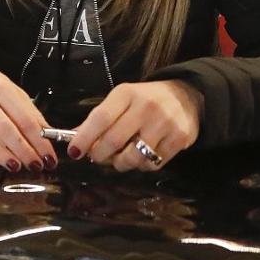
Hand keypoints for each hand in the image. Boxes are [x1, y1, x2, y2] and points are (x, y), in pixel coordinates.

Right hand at [0, 58, 55, 176]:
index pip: (24, 119)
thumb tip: (47, 134)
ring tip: (15, 166)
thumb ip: (29, 111)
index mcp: (1, 89)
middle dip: (24, 151)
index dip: (39, 141)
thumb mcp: (11, 89)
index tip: (49, 156)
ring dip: (1, 155)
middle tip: (36, 164)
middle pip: (5, 129)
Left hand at [68, 80, 201, 171]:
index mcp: (126, 93)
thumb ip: (100, 118)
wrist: (186, 96)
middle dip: (99, 154)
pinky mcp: (179, 139)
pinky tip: (140, 157)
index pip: (100, 118)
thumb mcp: (121, 100)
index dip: (85, 137)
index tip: (74, 151)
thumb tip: (74, 139)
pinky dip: (141, 166)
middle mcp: (146, 107)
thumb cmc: (145, 100)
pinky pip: (152, 164)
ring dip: (120, 164)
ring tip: (120, 158)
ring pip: (133, 157)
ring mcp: (165, 123)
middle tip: (96, 157)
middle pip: (114, 140)